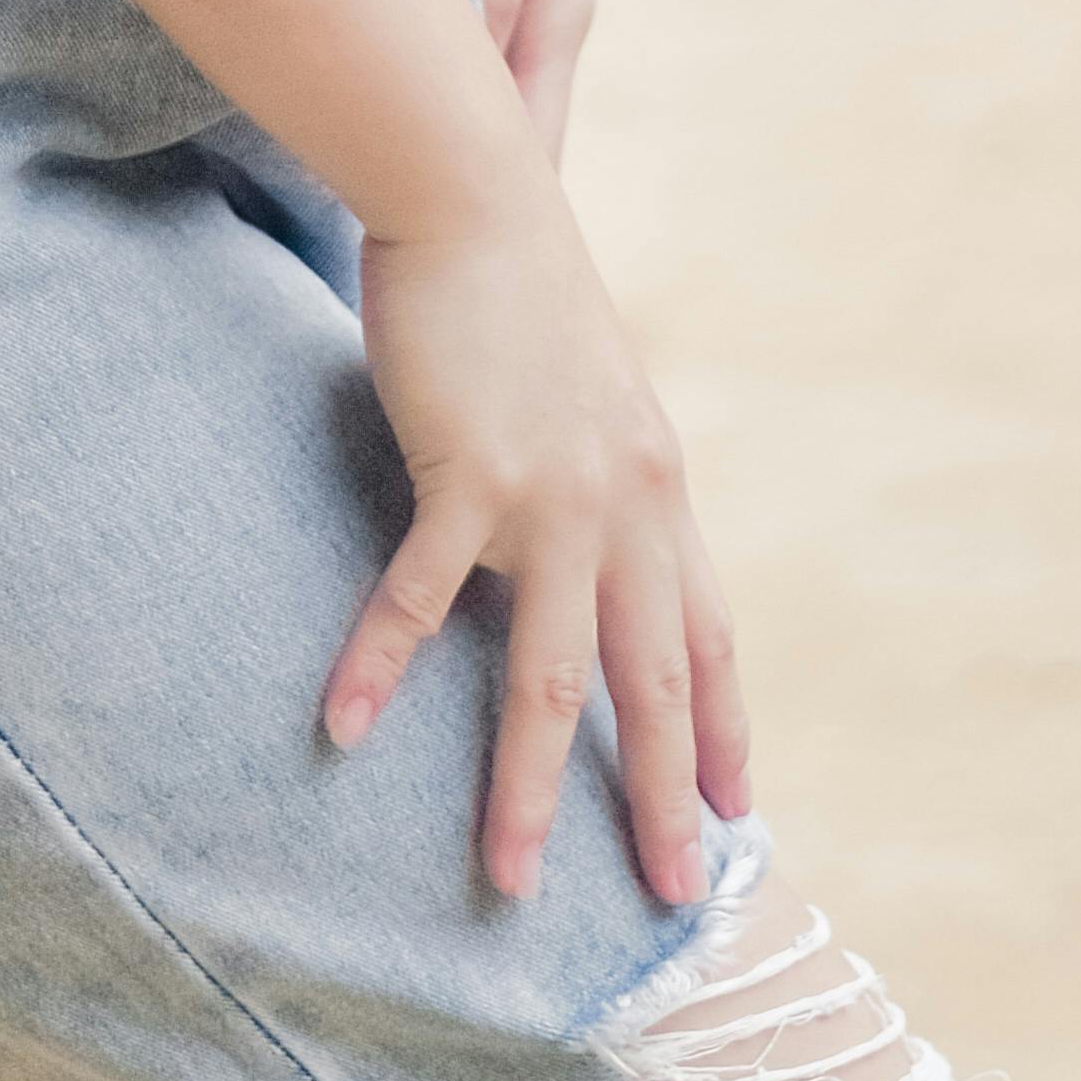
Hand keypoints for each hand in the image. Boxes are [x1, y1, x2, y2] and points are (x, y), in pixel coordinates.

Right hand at [325, 184, 748, 907]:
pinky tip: (347, 729)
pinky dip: (381, 667)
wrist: (471, 186)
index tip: (734, 808)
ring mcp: (548, 496)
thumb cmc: (515, 271)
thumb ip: (602, 458)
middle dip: (658, 798)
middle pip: (650, 681)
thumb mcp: (592, 379)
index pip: (705, 633)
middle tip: (670, 894)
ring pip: (545, 673)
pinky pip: (420, 596)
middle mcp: (622, 504)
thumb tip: (591, 513)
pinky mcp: (464, 474)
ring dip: (523, 785)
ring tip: (508, 878)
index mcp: (655, 484)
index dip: (721, 724)